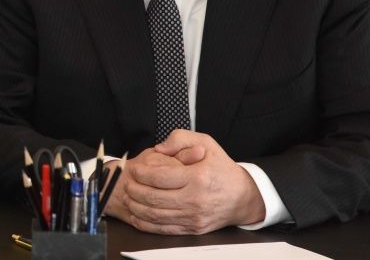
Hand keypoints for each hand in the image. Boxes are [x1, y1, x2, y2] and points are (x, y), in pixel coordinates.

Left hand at [121, 130, 265, 234]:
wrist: (243, 197)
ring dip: (136, 207)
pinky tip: (137, 216)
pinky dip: (146, 224)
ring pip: (155, 215)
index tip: (133, 169)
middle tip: (126, 183)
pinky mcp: (193, 229)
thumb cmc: (222, 168)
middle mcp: (195, 199)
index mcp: (197, 177)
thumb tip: (159, 148)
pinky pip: (164, 229)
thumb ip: (180, 139)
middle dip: (134, 190)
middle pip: (154, 198)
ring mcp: (194, 217)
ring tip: (128, 197)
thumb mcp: (206, 143)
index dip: (141, 173)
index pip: (159, 177)